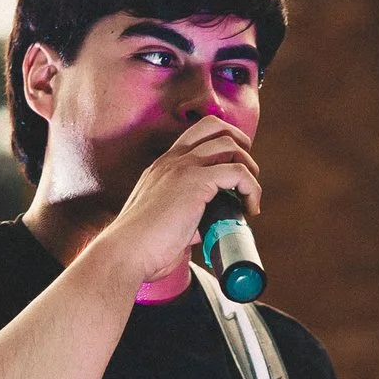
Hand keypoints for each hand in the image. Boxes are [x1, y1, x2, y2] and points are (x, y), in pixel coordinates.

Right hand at [89, 119, 261, 292]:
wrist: (126, 252)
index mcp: (162, 167)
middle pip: (215, 126)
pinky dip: (252, 188)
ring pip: (230, 144)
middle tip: (248, 172)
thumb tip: (210, 224)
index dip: (221, 144)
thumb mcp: (165, 222)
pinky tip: (249, 209)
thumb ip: (189, 217)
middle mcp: (172, 160)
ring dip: (249, 166)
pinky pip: (237, 172)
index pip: (196, 136)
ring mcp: (182, 168)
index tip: (232, 170)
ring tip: (250, 194)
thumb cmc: (142, 247)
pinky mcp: (195, 182)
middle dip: (240, 143)